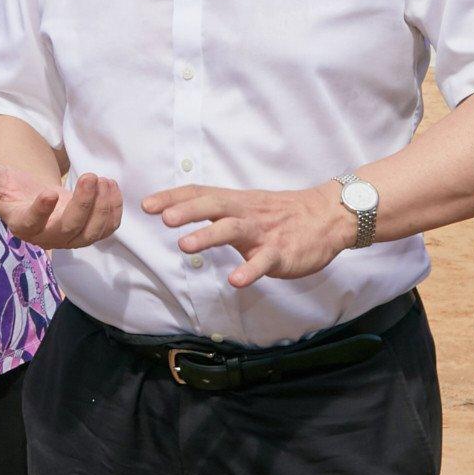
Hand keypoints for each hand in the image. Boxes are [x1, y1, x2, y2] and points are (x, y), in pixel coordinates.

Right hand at [0, 140, 122, 249]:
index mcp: (23, 223)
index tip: (49, 192)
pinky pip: (106, 229)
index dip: (41, 210)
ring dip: (102, 207)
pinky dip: (113, 211)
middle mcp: (48, 237)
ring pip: (92, 232)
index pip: (32, 222)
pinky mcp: (89, 233)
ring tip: (104, 180)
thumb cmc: (12, 190)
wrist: (31, 203)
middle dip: (83, 204)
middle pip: (69, 229)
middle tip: (91, 176)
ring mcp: (71, 238)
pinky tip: (112, 187)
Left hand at [141, 181, 352, 288]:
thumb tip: (178, 209)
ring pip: (233, 230)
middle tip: (162, 218)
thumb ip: (217, 209)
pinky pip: (263, 262)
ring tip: (184, 246)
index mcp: (235, 202)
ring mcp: (263, 233)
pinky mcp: (280, 253)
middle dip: (186, 211)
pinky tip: (235, 281)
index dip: (173, 198)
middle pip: (213, 205)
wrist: (327, 216)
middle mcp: (245, 213)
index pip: (200, 193)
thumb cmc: (281, 214)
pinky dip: (249, 271)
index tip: (146, 204)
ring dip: (208, 236)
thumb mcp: (246, 205)